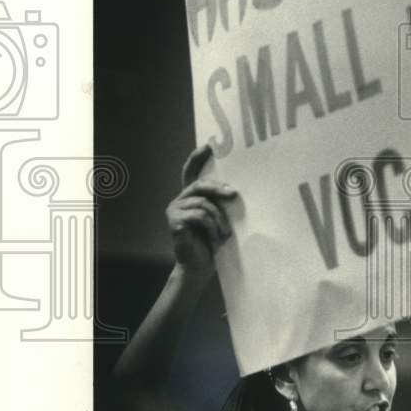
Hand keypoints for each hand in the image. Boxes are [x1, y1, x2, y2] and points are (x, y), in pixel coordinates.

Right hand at [166, 144, 237, 276]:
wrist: (201, 265)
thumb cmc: (213, 241)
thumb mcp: (219, 217)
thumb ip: (220, 202)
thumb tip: (235, 189)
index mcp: (190, 196)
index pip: (191, 171)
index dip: (197, 157)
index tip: (209, 145)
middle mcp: (180, 200)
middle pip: (199, 185)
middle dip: (218, 188)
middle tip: (233, 194)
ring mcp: (175, 210)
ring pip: (203, 204)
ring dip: (219, 220)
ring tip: (225, 234)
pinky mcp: (174, 222)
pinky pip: (199, 217)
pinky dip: (212, 228)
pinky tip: (217, 239)